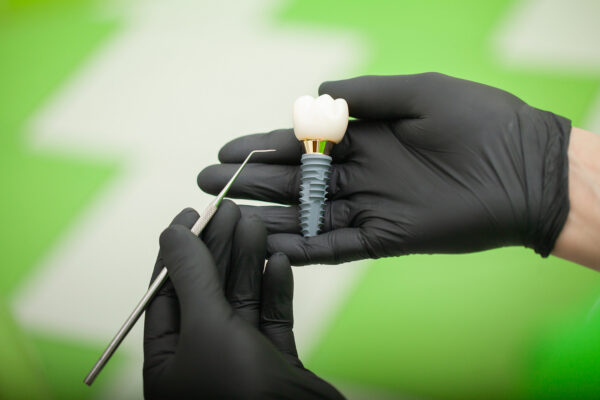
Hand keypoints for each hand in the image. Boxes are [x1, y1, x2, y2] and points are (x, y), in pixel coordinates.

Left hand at [143, 202, 342, 398]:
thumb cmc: (239, 392)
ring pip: (242, 300)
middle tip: (230, 210)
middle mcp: (202, 359)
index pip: (166, 293)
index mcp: (169, 361)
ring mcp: (242, 361)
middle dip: (218, 249)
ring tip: (255, 225)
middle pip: (207, 291)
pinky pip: (272, 319)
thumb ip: (193, 278)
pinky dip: (275, 290)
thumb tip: (171, 233)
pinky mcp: (277, 364)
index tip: (191, 213)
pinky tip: (278, 262)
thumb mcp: (207, 329)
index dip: (178, 251)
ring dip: (248, 262)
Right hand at [197, 73, 571, 264]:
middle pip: (295, 181)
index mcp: (364, 137)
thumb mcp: (418, 93)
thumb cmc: (477, 120)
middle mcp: (360, 173)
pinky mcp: (385, 237)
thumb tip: (317, 94)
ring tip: (226, 219)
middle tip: (208, 183)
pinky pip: (337, 246)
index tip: (228, 149)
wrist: (523, 168)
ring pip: (308, 216)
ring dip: (267, 218)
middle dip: (252, 183)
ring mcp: (370, 207)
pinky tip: (270, 249)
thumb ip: (366, 94)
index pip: (302, 143)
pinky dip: (304, 249)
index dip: (264, 146)